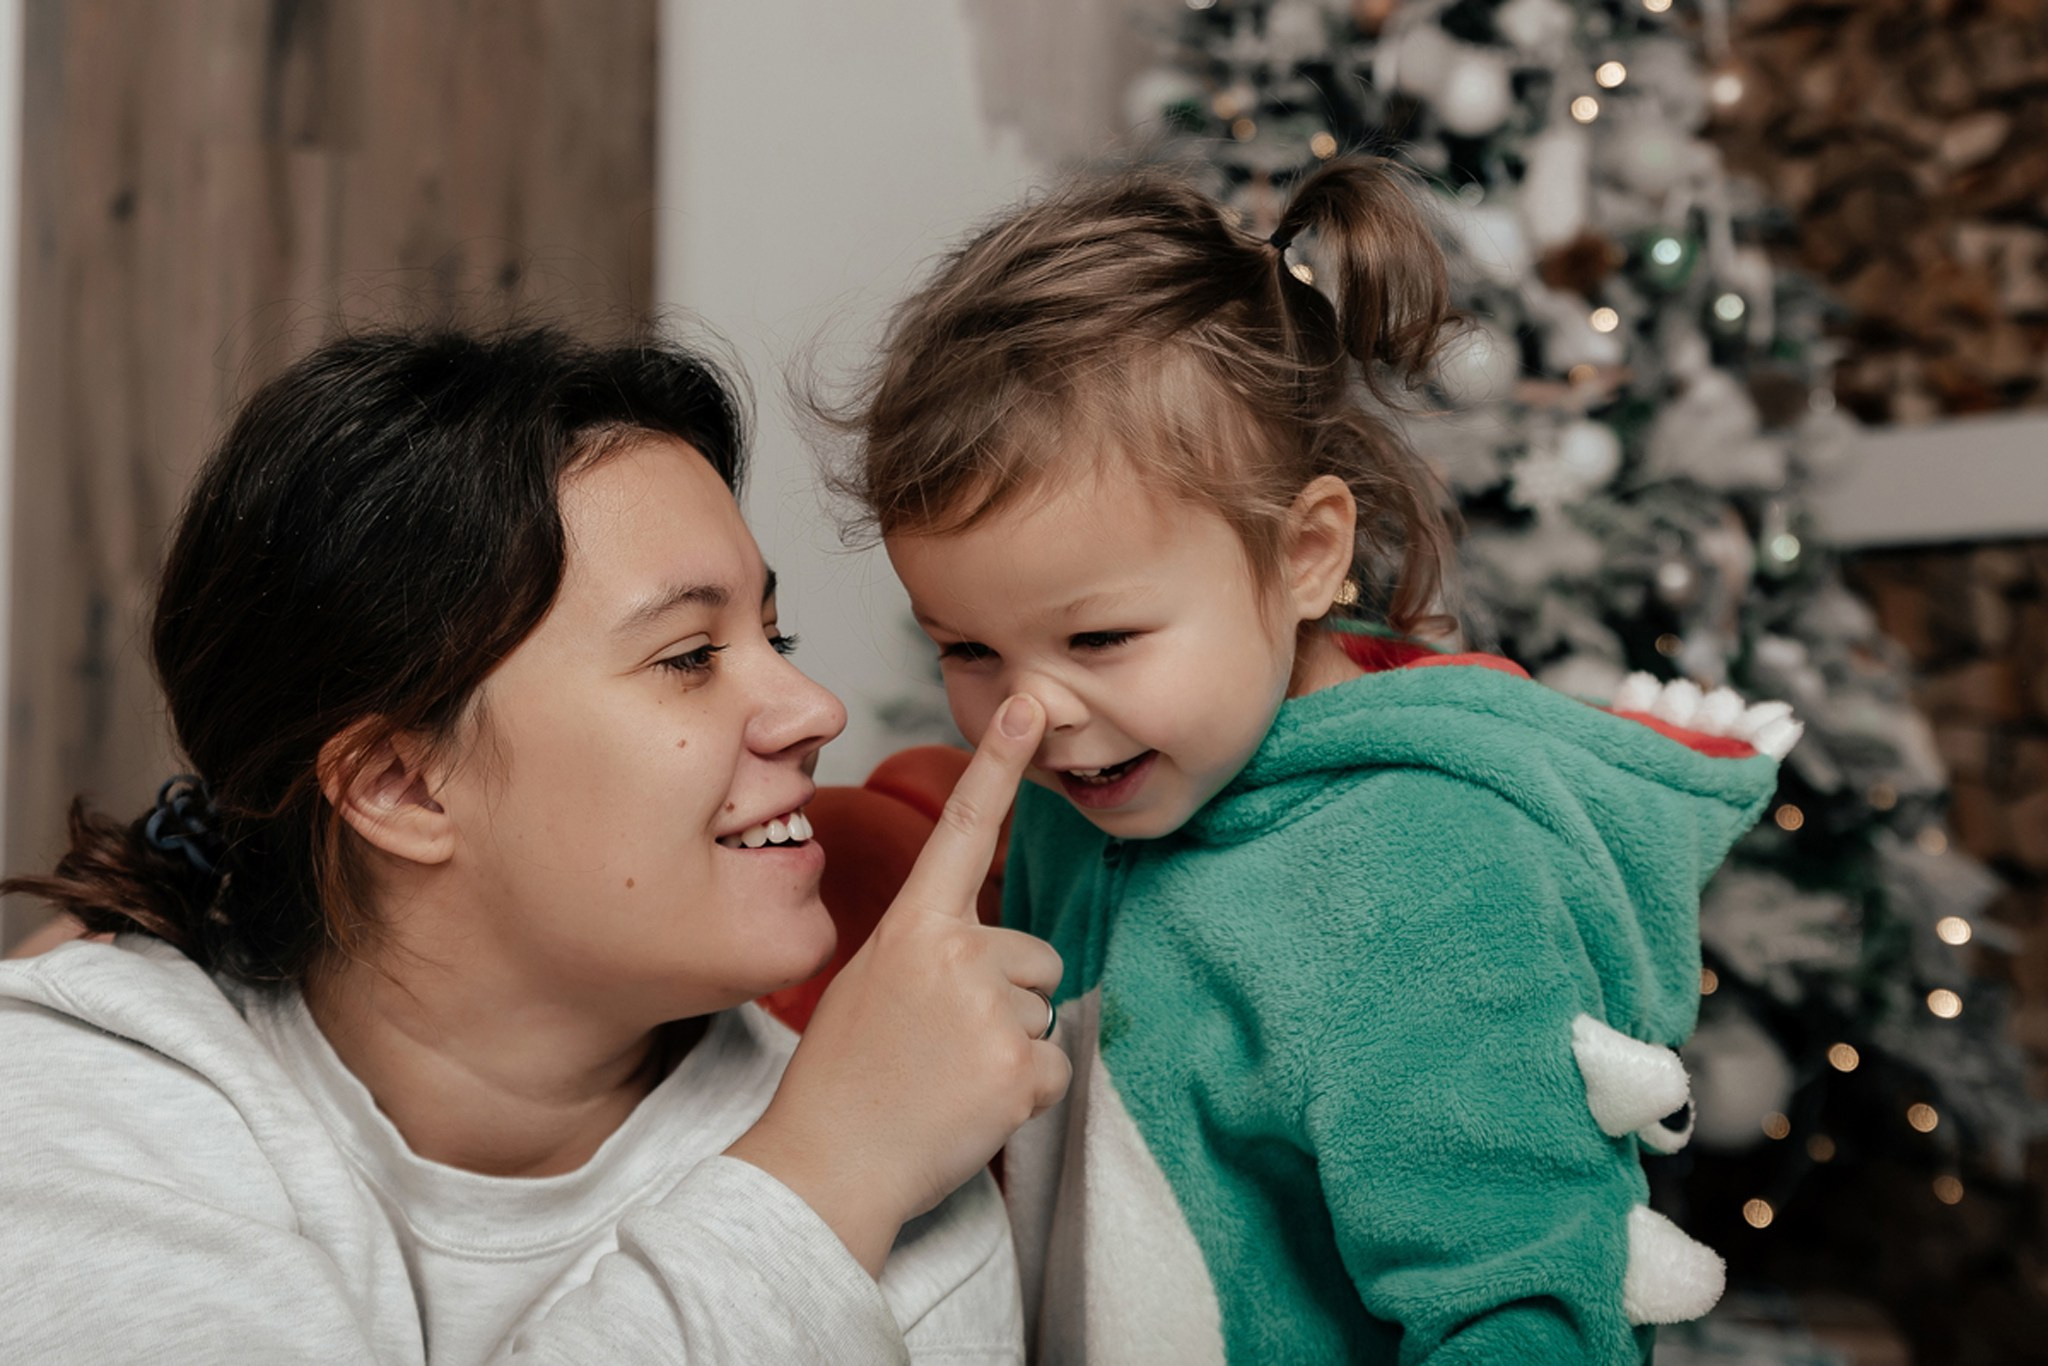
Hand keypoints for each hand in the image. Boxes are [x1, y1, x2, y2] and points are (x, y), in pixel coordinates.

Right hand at [727, 695, 1069, 1274]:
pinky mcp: (1019, 1069)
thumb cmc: (844, 1081)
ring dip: (1012, 1047)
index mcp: (912, 928)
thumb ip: (935, 951)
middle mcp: (956, 955)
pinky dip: (1025, 1096)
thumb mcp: (873, 983)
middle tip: (941, 1046)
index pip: (962, 829)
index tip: (1037, 705)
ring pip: (1045, 1010)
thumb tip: (1000, 960)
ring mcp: (991, 1011)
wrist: (826, 1168)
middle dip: (1006, 998)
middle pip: (1034, 954)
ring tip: (948, 1078)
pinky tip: (970, 1108)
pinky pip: (1055, 1068)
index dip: (1001, 763)